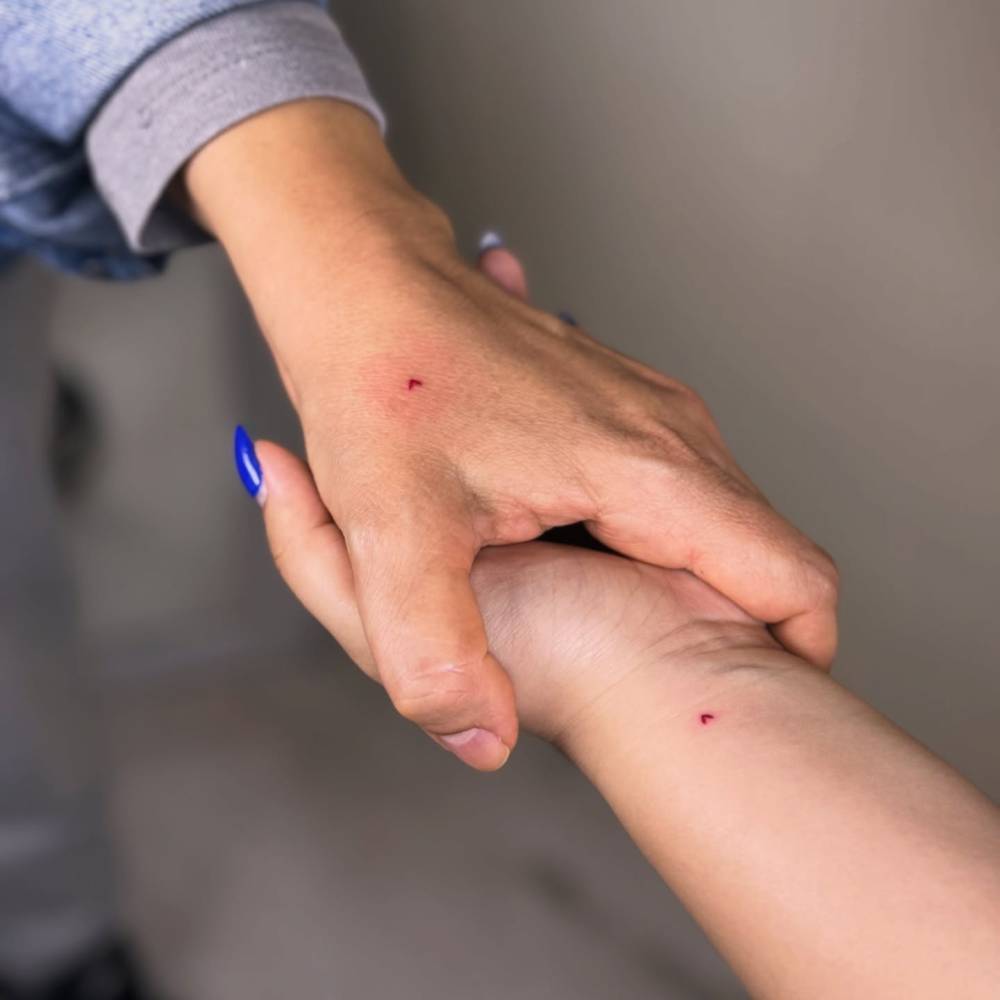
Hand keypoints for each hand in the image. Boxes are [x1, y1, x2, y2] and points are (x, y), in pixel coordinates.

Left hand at [187, 99, 837, 769]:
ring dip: (682, 587)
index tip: (736, 700)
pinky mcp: (625, 405)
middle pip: (761, 559)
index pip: (794, 582)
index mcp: (650, 473)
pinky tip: (558, 543)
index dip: (789, 658)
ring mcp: (656, 411)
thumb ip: (431, 650)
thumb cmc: (378, 385)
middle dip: (726, 631)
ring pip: (718, 525)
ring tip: (597, 613)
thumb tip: (485, 743)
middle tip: (644, 670)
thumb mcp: (388, 531)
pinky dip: (642, 540)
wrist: (365, 279)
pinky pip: (672, 488)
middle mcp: (676, 433)